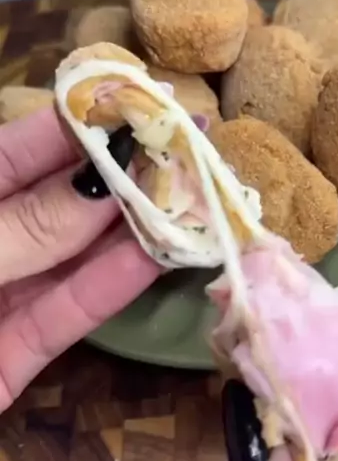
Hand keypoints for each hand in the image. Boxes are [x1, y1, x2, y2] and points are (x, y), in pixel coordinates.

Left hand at [0, 107, 160, 410]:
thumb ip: (19, 228)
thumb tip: (100, 181)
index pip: (16, 149)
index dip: (78, 122)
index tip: (142, 102)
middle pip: (54, 201)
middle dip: (120, 174)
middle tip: (189, 149)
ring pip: (70, 257)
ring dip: (132, 230)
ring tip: (195, 197)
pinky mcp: (11, 359)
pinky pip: (65, 315)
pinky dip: (111, 288)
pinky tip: (159, 255)